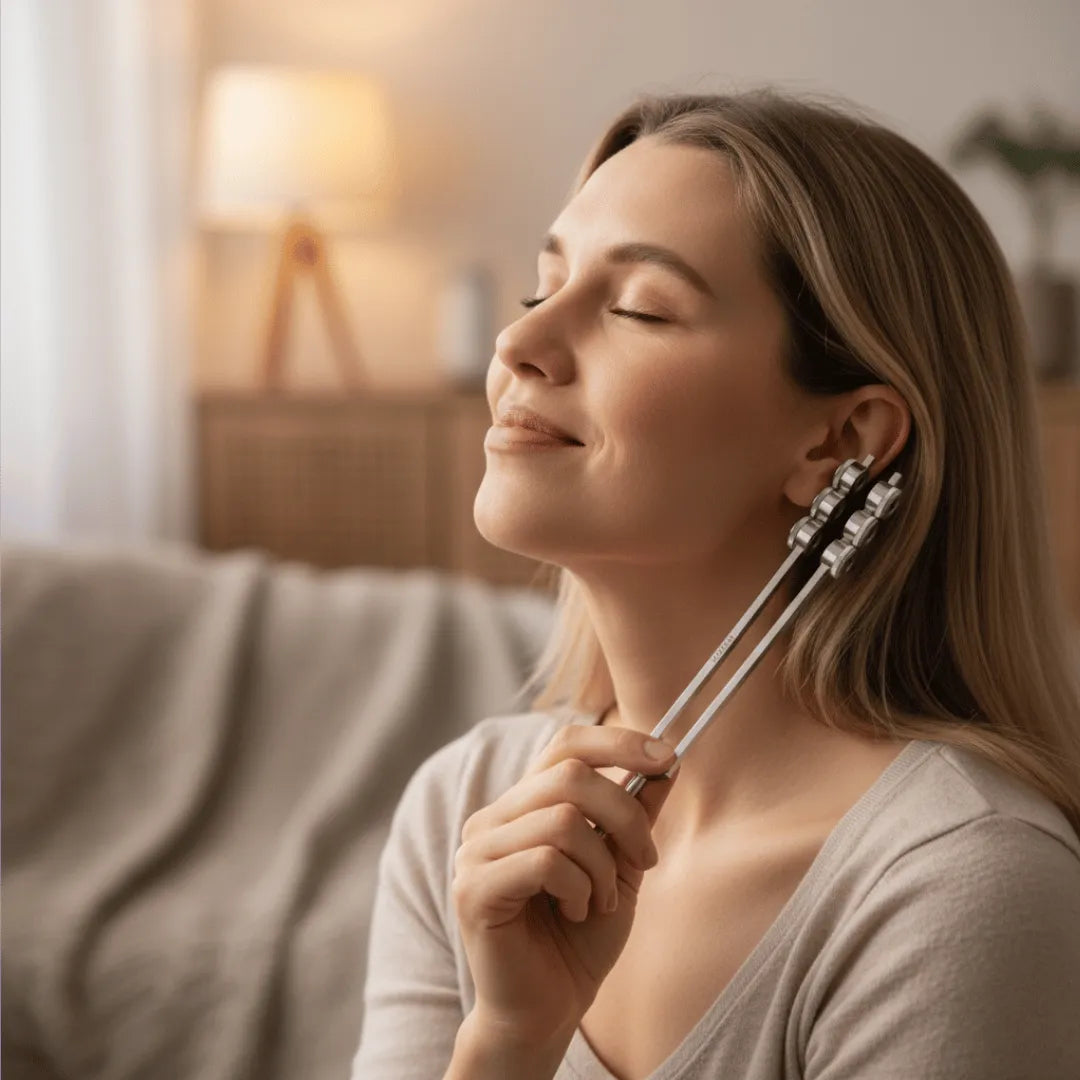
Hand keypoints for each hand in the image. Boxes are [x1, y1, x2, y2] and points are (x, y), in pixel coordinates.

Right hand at [451, 723, 678, 1045]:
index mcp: (523, 805)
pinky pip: (545, 861)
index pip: (566, 743)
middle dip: (625, 815)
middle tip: (645, 860)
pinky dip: (579, 888)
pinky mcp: (474, 888)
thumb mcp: (620, 867)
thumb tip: (667, 764)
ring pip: (562, 820)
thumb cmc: (579, 939)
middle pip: (570, 775)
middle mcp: (493, 818)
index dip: (620, 742)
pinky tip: (576, 912)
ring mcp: (477, 851)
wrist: (548, 1010)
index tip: (670, 757)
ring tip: (601, 900)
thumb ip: (636, 816)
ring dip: (602, 866)